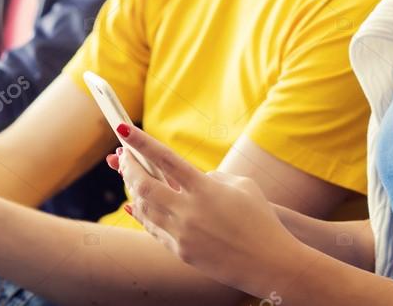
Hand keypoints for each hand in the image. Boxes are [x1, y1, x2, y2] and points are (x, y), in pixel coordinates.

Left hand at [107, 125, 301, 297]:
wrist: (270, 263)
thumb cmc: (260, 219)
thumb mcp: (241, 186)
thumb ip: (211, 177)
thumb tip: (185, 178)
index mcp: (205, 189)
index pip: (165, 159)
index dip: (140, 142)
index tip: (122, 129)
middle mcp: (189, 211)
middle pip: (144, 185)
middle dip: (128, 167)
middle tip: (121, 156)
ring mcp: (183, 234)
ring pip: (143, 208)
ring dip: (133, 190)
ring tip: (129, 176)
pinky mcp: (181, 252)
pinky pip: (153, 229)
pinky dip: (142, 214)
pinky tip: (135, 205)